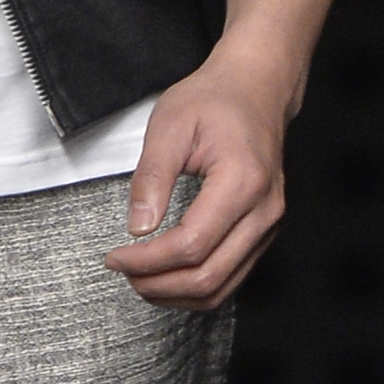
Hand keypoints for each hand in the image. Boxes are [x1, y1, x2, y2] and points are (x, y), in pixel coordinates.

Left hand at [104, 48, 293, 308]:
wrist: (256, 89)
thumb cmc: (215, 101)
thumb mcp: (169, 126)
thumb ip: (151, 178)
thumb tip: (138, 228)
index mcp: (242, 182)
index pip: (192, 245)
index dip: (148, 261)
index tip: (115, 256)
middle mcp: (264, 210)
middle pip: (209, 276)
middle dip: (158, 284)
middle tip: (123, 271)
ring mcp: (269, 224)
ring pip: (222, 287)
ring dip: (175, 293)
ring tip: (139, 278)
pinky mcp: (263, 231)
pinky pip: (231, 277)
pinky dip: (195, 286)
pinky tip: (165, 275)